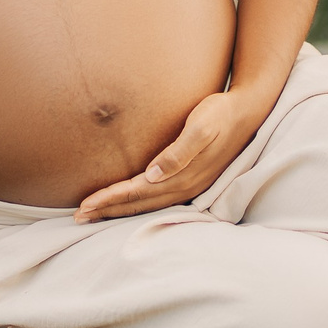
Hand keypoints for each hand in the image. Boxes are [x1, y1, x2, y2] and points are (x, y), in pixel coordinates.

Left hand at [74, 88, 266, 221]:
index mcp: (183, 176)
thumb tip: (153, 174)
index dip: (111, 199)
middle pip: (139, 204)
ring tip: (94, 214)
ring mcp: (188, 186)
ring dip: (119, 210)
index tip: (85, 204)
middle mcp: (184, 187)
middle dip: (108, 210)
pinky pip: (156, 199)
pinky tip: (126, 204)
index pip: (138, 192)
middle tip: (79, 217)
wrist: (248, 111)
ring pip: (147, 204)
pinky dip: (136, 203)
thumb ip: (179, 151)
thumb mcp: (202, 126)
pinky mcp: (190, 180)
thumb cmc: (220, 113)